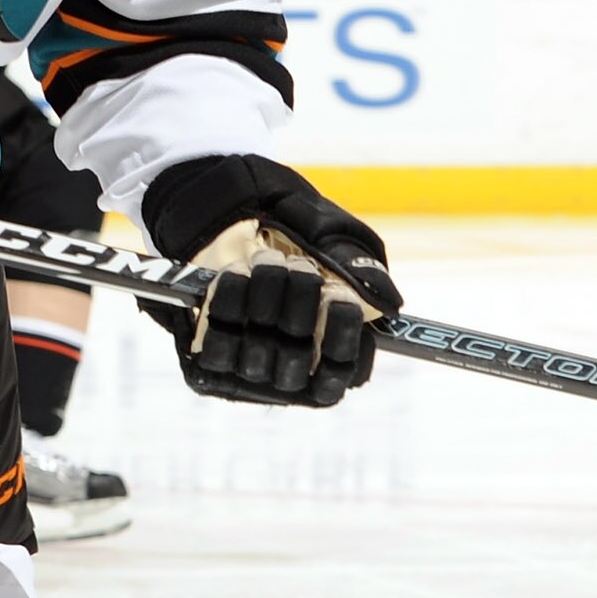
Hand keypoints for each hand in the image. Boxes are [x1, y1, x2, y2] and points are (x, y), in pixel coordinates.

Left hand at [141, 153, 401, 407]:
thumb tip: (387, 302)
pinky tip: (237, 271)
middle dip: (300, 302)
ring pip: (259, 350)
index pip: (342, 372)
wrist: (230, 221)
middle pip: (299, 358)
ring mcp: (247, 374)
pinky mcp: (209, 363)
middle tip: (299, 264)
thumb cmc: (292, 237)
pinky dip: (230, 301)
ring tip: (268, 256)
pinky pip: (219, 343)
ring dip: (266, 294)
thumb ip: (359, 270)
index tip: (341, 298)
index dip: (343, 338)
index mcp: (328, 358)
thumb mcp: (331, 242)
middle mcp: (289, 376)